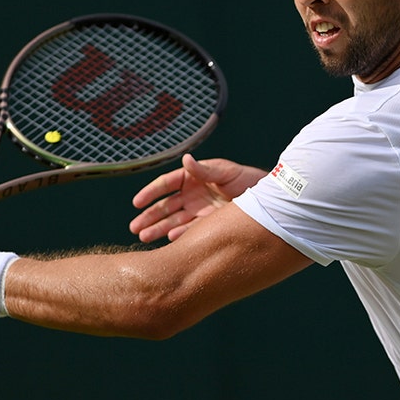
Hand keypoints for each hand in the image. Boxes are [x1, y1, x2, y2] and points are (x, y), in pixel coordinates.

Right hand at [129, 154, 267, 241]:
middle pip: (165, 206)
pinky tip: (169, 240)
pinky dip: (178, 236)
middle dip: (149, 217)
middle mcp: (191, 194)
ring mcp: (197, 210)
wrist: (265, 200)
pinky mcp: (206, 224)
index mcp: (191, 177)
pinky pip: (188, 231)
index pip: (165, 185)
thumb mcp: (225, 172)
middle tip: (134, 228)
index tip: (137, 202)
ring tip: (143, 238)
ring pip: (172, 221)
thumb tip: (185, 159)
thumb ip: (204, 170)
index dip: (150, 193)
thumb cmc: (245, 178)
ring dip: (158, 229)